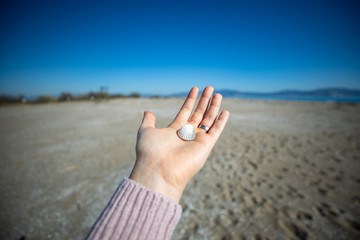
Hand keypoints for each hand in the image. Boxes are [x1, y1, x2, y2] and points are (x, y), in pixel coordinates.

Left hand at [129, 86, 228, 201]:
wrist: (159, 169)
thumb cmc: (150, 151)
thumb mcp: (146, 132)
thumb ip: (148, 121)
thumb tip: (148, 112)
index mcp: (174, 130)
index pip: (185, 111)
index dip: (191, 100)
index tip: (195, 88)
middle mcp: (187, 135)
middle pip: (198, 114)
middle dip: (204, 101)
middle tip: (210, 87)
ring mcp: (197, 140)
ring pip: (208, 120)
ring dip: (213, 107)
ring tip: (218, 94)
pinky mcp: (206, 145)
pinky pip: (215, 131)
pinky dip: (221, 122)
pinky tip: (225, 111)